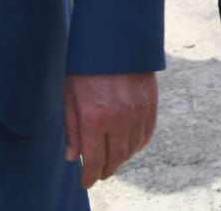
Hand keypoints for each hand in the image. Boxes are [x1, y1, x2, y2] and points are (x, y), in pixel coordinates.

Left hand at [64, 71, 158, 187]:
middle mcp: (118, 118)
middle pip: (115, 158)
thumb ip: (72, 129)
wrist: (116, 39)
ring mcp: (138, 111)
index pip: (93, 160)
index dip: (89, 176)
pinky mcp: (150, 103)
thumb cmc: (87, 66)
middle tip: (99, 174)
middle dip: (105, 170)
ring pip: (132, 149)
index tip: (86, 182)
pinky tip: (128, 146)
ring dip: (121, 159)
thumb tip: (72, 157)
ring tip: (112, 160)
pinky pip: (146, 134)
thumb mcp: (70, 95)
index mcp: (94, 117)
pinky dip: (137, 145)